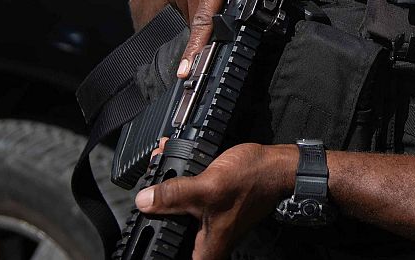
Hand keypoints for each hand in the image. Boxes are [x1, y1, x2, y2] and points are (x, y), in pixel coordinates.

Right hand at [130, 0, 250, 76]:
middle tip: (220, 19)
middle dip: (208, 27)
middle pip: (196, 22)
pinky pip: (178, 2)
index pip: (203, 21)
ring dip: (198, 10)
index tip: (186, 70)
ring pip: (187, 12)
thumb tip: (251, 14)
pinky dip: (189, 0)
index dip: (195, 48)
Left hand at [134, 142, 294, 259]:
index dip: (153, 249)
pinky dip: (176, 183)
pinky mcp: (210, 206)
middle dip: (153, 210)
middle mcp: (207, 242)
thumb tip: (143, 202)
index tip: (137, 238)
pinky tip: (170, 164)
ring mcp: (208, 224)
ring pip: (175, 213)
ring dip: (163, 192)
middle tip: (145, 192)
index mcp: (206, 250)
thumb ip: (174, 196)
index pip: (168, 258)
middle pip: (167, 232)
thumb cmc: (253, 181)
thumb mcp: (208, 187)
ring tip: (157, 170)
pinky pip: (185, 198)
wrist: (276, 165)